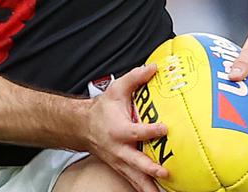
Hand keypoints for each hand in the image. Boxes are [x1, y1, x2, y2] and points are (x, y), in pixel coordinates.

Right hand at [83, 64, 169, 191]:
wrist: (82, 127)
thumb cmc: (102, 109)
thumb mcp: (116, 90)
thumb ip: (135, 78)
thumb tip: (154, 67)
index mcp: (118, 130)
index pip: (135, 132)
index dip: (150, 130)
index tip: (164, 128)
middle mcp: (119, 149)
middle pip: (135, 162)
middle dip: (150, 168)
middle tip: (165, 171)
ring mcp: (120, 162)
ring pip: (135, 178)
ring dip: (148, 187)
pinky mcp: (122, 169)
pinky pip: (134, 182)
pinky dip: (145, 189)